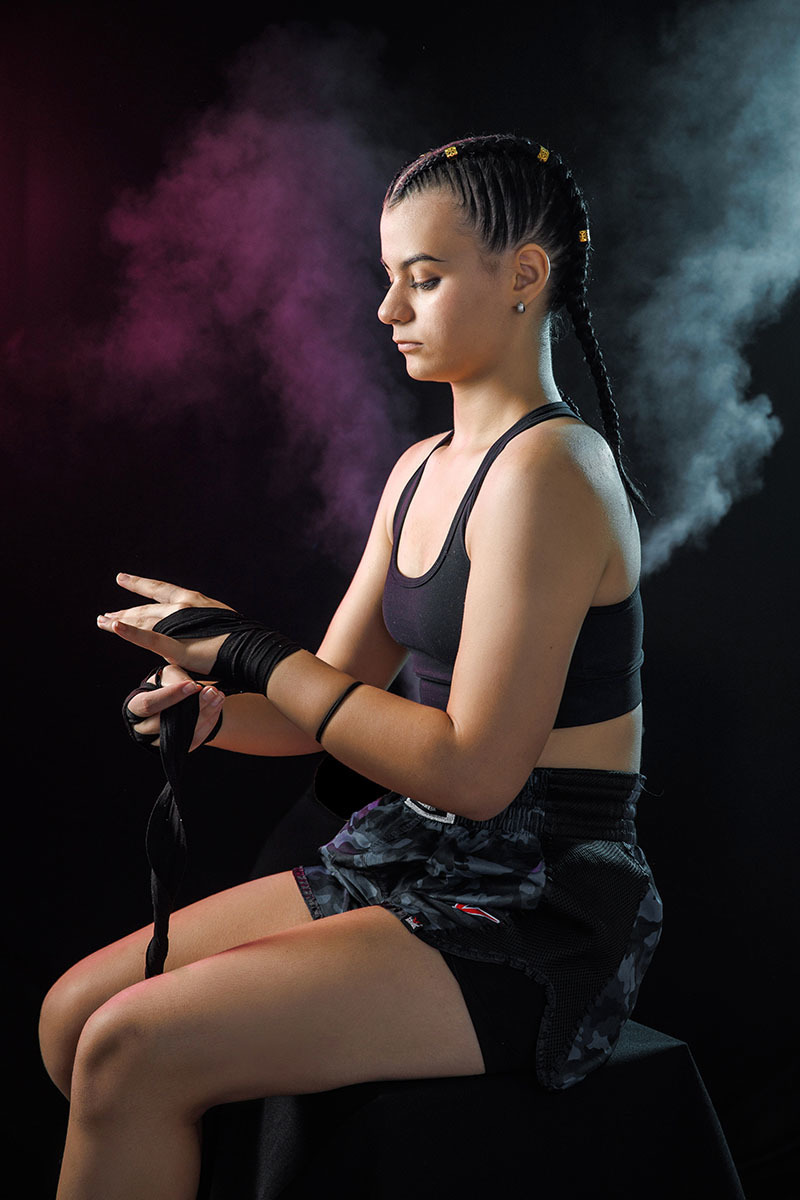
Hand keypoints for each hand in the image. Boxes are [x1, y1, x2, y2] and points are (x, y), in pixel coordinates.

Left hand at [97, 573, 232, 674]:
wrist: (254, 649)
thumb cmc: (241, 640)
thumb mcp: (216, 623)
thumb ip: (197, 625)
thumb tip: (186, 634)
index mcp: (192, 600)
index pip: (159, 589)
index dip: (139, 584)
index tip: (122, 579)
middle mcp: (182, 607)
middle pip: (145, 608)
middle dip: (123, 611)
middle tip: (105, 615)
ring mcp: (178, 625)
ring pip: (141, 621)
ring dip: (119, 621)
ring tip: (103, 622)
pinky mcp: (176, 646)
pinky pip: (148, 638)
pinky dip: (129, 632)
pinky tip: (114, 627)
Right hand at [125, 664, 225, 751]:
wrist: (179, 699)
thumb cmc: (169, 683)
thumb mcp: (169, 674)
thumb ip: (177, 678)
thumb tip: (194, 688)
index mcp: (134, 707)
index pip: (148, 704)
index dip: (170, 696)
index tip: (194, 685)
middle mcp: (143, 728)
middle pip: (164, 723)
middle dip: (192, 706)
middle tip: (211, 692)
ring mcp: (159, 742)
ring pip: (181, 734)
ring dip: (204, 715)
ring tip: (218, 697)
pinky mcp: (177, 748)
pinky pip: (193, 740)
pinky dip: (208, 723)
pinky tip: (217, 707)